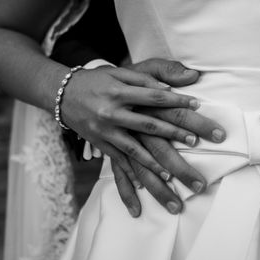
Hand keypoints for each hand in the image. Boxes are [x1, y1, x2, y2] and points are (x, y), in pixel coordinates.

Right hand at [61, 64, 200, 178]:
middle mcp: (112, 112)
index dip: (177, 100)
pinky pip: (117, 163)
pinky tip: (143, 188)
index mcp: (120, 91)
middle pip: (150, 125)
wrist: (61, 93)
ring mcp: (105, 131)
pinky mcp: (99, 144)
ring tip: (172, 176)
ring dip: (154, 165)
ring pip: (134, 151)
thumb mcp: (120, 71)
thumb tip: (175, 83)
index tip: (198, 104)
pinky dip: (129, 177)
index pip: (154, 96)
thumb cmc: (97, 80)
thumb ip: (147, 76)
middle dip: (175, 133)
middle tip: (196, 141)